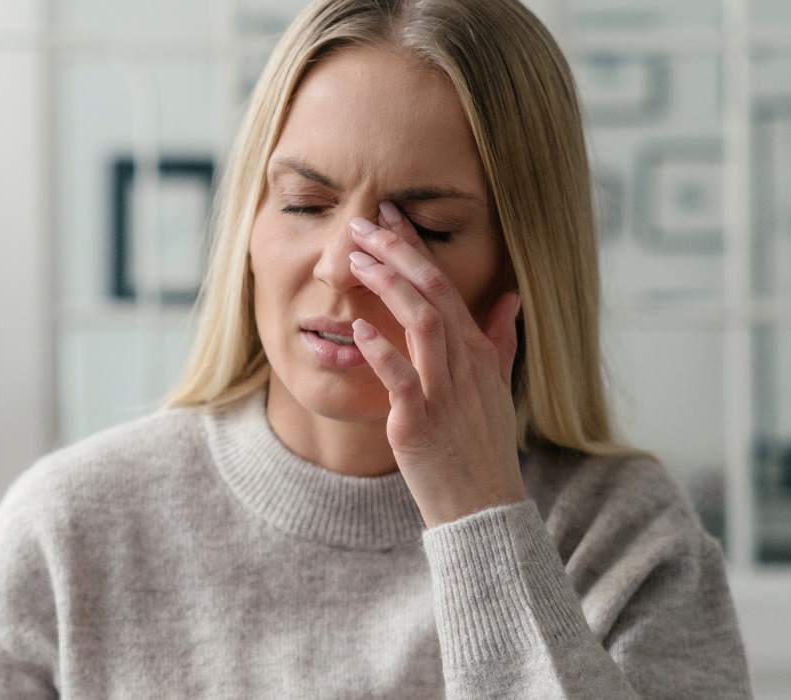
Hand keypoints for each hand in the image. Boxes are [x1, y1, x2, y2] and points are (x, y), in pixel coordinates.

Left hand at [348, 202, 524, 526]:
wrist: (483, 508)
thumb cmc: (484, 448)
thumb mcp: (498, 389)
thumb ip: (501, 340)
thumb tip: (510, 299)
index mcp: (479, 352)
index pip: (447, 286)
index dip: (416, 249)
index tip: (390, 218)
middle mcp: (465, 365)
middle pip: (435, 293)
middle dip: (398, 252)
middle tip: (365, 222)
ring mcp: (445, 392)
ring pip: (422, 323)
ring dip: (389, 286)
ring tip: (356, 259)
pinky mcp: (420, 424)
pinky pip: (403, 380)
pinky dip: (381, 352)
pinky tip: (357, 329)